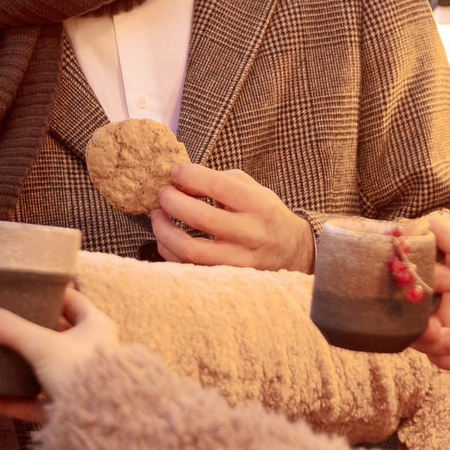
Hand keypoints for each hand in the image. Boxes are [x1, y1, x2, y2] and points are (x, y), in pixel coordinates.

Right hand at [0, 286, 118, 422]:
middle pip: (52, 335)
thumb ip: (6, 329)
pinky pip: (32, 401)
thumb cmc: (84, 374)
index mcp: (96, 327)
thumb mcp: (43, 345)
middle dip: (24, 330)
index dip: (47, 293)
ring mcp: (77, 383)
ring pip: (40, 370)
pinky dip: (8, 399)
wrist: (103, 427)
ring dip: (14, 366)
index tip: (20, 289)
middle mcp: (89, 353)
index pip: (70, 300)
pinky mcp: (65, 411)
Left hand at [151, 163, 314, 271]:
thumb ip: (219, 180)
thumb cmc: (264, 214)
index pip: (219, 186)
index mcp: (258, 204)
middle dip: (171, 201)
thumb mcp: (251, 189)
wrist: (291, 251)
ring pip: (190, 250)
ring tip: (157, 216)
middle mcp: (251, 233)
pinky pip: (188, 267)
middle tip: (162, 194)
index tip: (176, 172)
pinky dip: (169, 251)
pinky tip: (166, 238)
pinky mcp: (226, 277)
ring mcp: (238, 259)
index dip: (190, 176)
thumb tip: (180, 182)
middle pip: (200, 217)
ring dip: (164, 231)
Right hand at [409, 217, 449, 369]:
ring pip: (419, 334)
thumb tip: (429, 219)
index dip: (418, 273)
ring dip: (428, 340)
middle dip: (412, 316)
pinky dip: (446, 358)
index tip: (444, 281)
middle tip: (433, 324)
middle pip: (409, 303)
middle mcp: (448, 293)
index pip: (416, 264)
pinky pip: (439, 357)